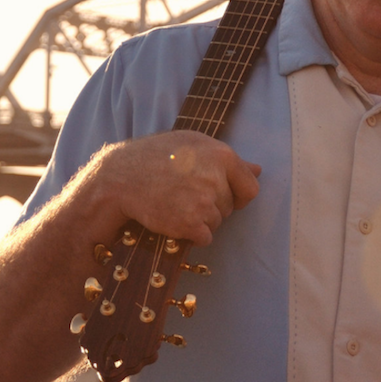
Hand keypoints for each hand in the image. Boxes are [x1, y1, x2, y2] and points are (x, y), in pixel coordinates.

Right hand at [90, 131, 260, 246]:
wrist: (122, 177)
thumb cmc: (155, 156)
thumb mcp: (192, 144)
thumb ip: (228, 159)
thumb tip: (259, 169)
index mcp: (222, 155)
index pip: (250, 187)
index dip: (237, 195)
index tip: (219, 194)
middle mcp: (216, 178)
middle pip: (230, 207)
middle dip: (212, 206)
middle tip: (184, 194)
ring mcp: (204, 202)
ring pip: (217, 222)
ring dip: (200, 220)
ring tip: (175, 203)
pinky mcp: (191, 223)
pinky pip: (204, 237)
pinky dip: (191, 234)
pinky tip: (173, 218)